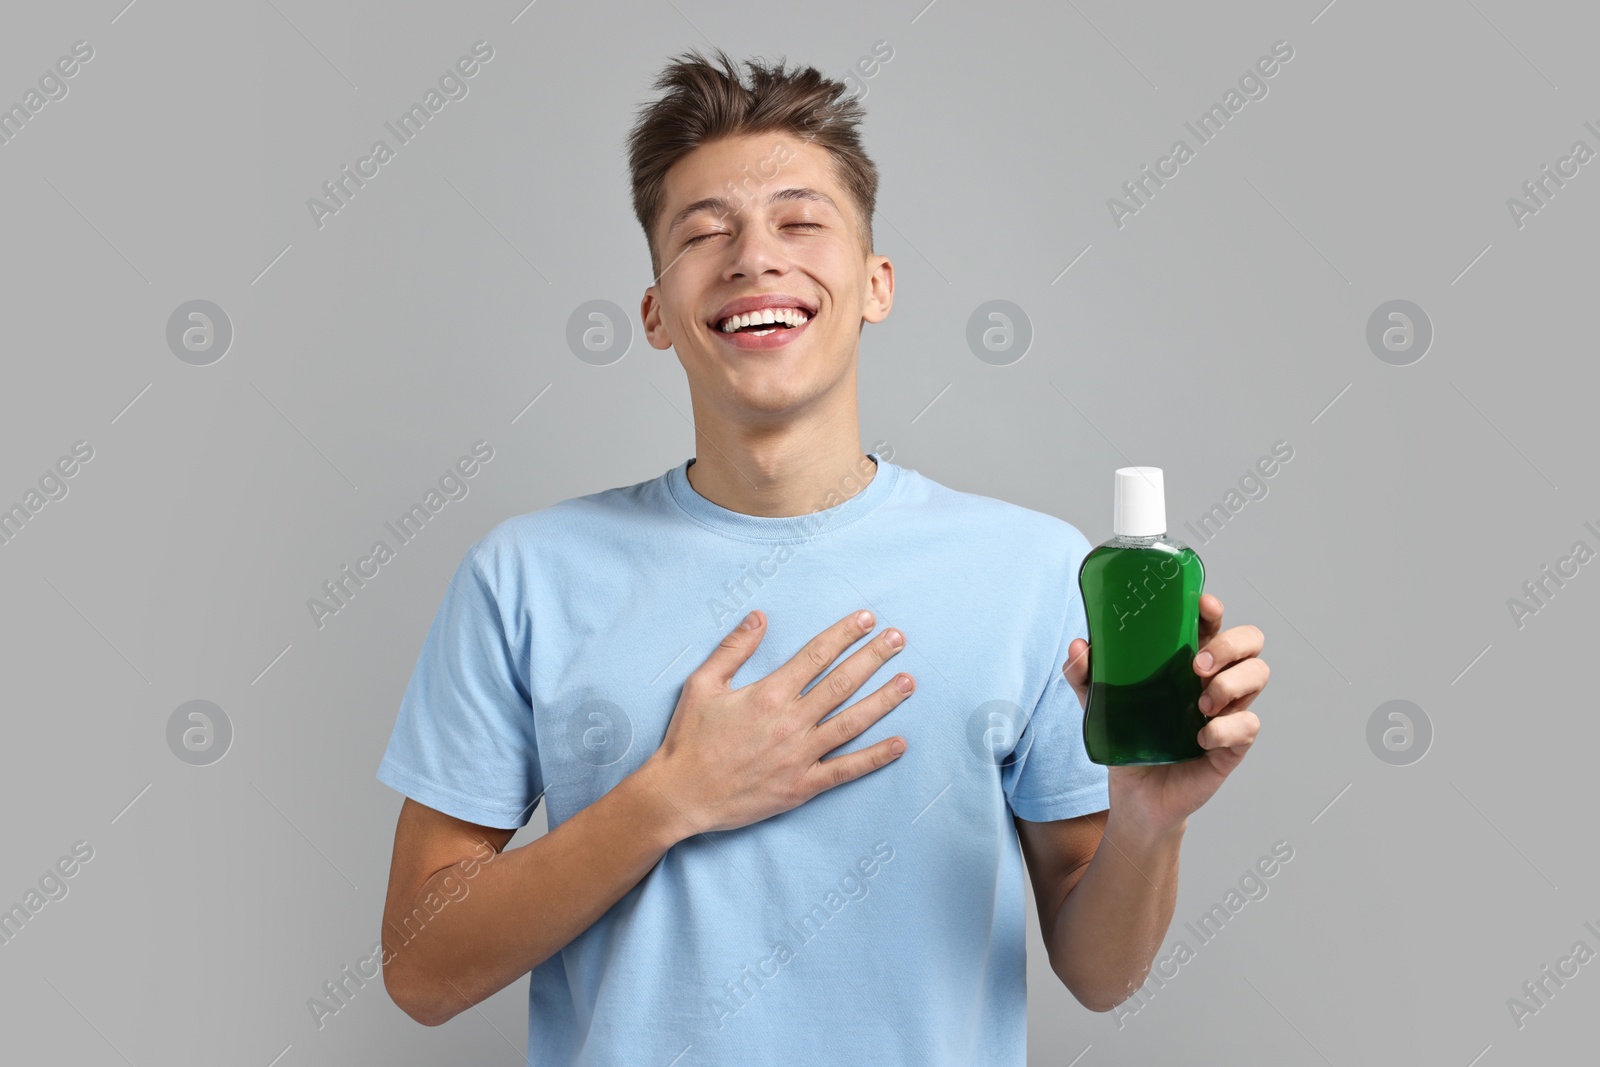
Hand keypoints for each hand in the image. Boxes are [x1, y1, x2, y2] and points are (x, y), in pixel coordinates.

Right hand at [641, 609, 914, 837]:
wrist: (680, 795)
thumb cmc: (688, 739)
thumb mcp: (703, 684)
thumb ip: (734, 648)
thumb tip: (759, 616)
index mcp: (768, 693)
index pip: (816, 655)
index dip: (844, 634)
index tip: (866, 619)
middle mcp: (791, 722)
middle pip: (842, 682)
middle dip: (874, 657)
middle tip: (899, 638)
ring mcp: (800, 756)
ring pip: (852, 722)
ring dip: (884, 700)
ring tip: (909, 682)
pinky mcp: (802, 786)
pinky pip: (846, 770)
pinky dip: (875, 758)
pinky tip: (899, 744)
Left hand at [1062, 593, 1267, 839]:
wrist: (1135, 795)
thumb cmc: (1125, 739)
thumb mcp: (1098, 703)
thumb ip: (1084, 675)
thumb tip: (1078, 647)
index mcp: (1186, 660)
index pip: (1213, 623)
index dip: (1214, 610)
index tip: (1204, 606)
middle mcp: (1213, 680)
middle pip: (1250, 642)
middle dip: (1230, 645)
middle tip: (1196, 666)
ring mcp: (1227, 710)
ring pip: (1258, 674)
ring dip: (1232, 684)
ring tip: (1200, 705)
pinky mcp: (1232, 744)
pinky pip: (1248, 725)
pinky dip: (1225, 729)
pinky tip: (1199, 740)